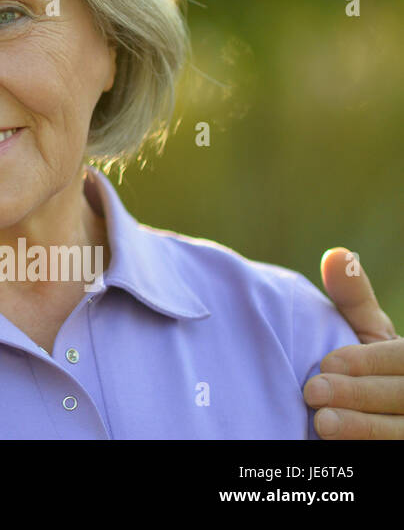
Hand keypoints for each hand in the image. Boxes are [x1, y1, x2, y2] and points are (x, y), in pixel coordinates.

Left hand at [304, 248, 403, 438]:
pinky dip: (369, 447)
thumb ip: (353, 300)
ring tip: (321, 422)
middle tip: (312, 392)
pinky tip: (338, 447)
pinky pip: (395, 452)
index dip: (369, 361)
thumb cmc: (369, 368)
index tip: (326, 362)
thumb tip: (337, 254)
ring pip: (402, 430)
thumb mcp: (365, 333)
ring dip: (364, 427)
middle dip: (360, 393)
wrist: (373, 413)